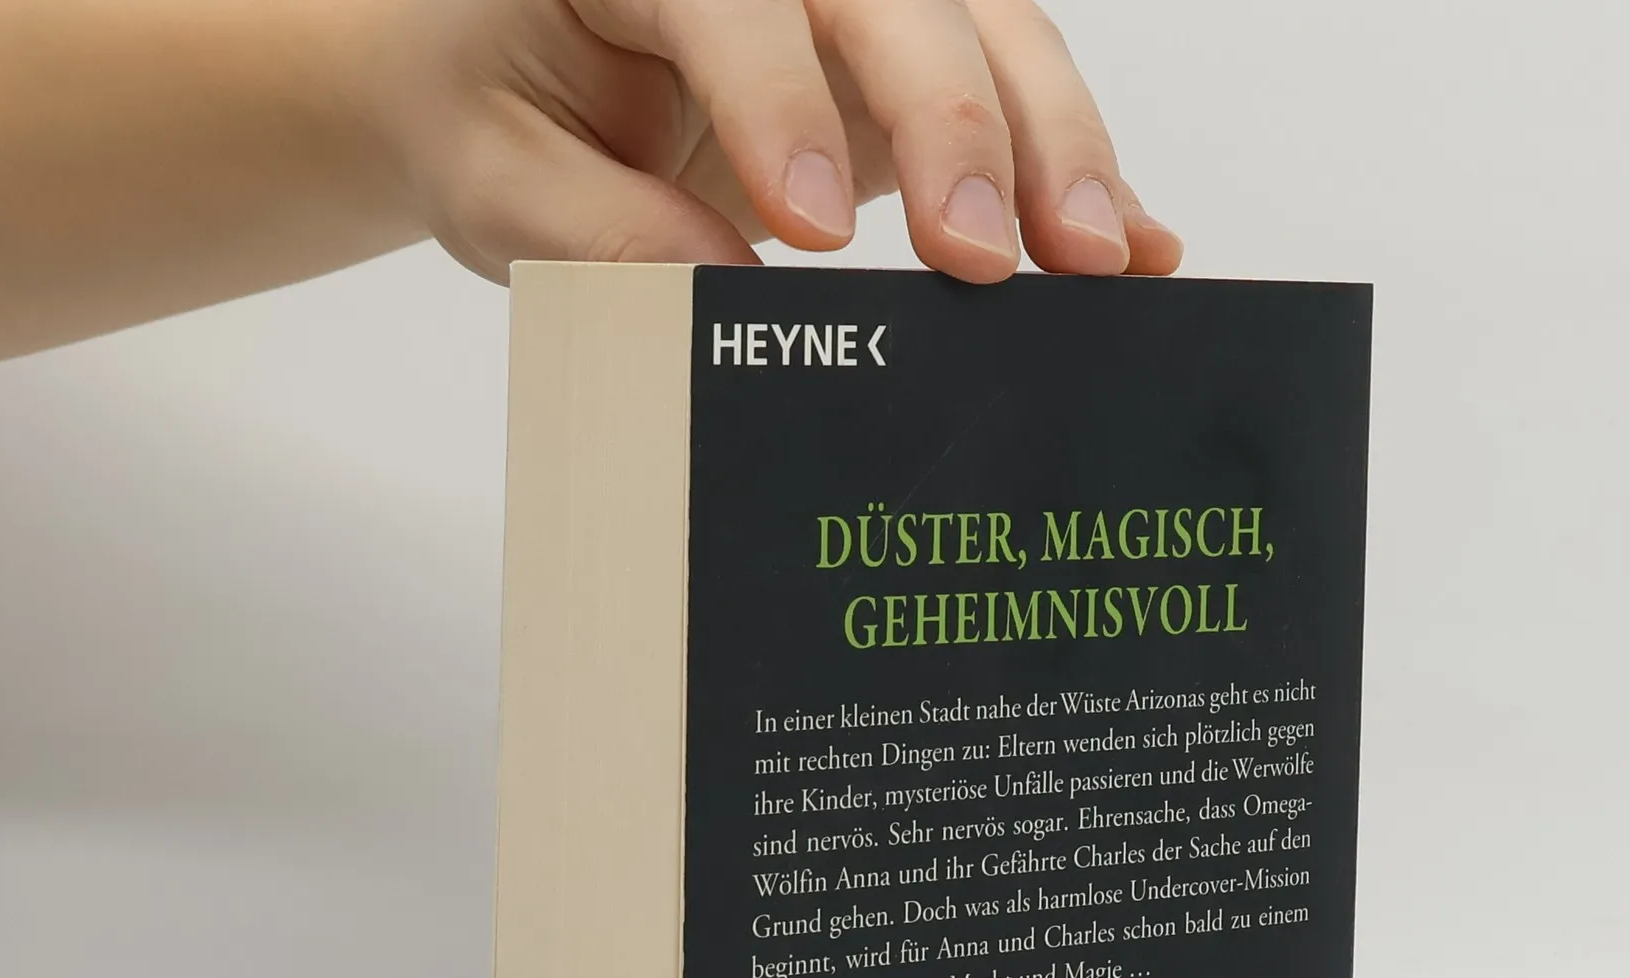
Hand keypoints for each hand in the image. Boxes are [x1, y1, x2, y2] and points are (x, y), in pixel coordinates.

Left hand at [366, 0, 1182, 283]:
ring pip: (989, 32)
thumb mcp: (496, 174)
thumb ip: (592, 228)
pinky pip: (1014, 94)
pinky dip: (1073, 172)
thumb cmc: (493, 100)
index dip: (780, 106)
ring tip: (1095, 263)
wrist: (508, 69)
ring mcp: (860, 4)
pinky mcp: (912, 67)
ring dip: (1052, 148)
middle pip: (902, 2)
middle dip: (960, 124)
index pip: (736, 3)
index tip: (811, 231)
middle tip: (986, 259)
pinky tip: (1136, 247)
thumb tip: (722, 296)